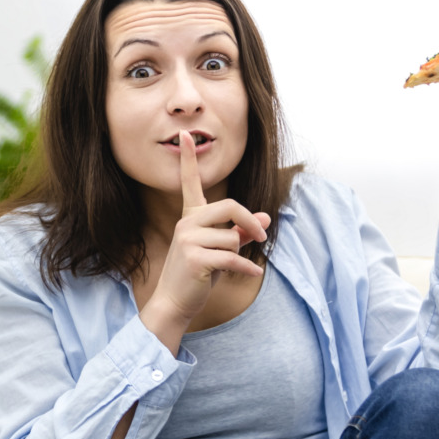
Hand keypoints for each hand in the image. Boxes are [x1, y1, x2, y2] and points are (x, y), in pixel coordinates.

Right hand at [148, 130, 269, 323]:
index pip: (189, 184)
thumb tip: (264, 217)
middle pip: (230, 206)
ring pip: (233, 237)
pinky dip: (246, 267)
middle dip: (250, 221)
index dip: (189, 160)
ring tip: (227, 267)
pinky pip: (233, 257)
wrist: (174, 303)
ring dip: (239, 253)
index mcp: (190, 218)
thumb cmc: (197, 276)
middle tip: (262, 236)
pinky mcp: (195, 258)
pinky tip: (252, 273)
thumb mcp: (220, 250)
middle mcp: (187, 224)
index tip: (185, 135)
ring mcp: (188, 240)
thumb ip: (240, 231)